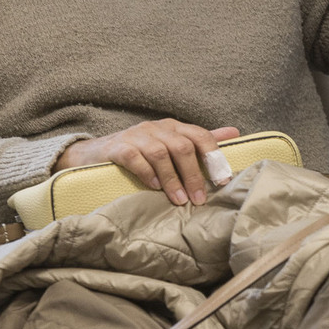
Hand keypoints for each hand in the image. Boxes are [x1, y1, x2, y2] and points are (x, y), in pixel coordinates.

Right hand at [55, 121, 240, 206]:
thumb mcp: (171, 144)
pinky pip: (135, 157)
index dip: (214, 157)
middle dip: (194, 174)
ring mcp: (136, 135)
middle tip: (199, 199)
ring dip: (173, 179)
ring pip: (161, 153)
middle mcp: (157, 128)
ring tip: (179, 200)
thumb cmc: (140, 151)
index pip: (200, 135)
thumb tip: (234, 133)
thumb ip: (200, 140)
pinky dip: (147, 173)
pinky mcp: (117, 147)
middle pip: (183, 146)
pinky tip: (154, 187)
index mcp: (174, 127)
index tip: (222, 180)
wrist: (94, 154)